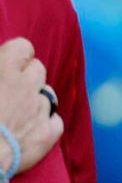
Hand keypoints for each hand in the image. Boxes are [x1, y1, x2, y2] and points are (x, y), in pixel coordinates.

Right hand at [0, 38, 63, 174]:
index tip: (6, 66)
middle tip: (8, 92)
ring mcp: (39, 109)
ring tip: (16, 114)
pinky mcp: (46, 134)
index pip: (22, 48)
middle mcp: (26, 86)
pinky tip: (27, 132)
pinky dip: (44, 125)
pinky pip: (54, 122)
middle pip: (38, 69)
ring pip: (47, 94)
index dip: (15, 56)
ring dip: (35, 101)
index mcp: (3, 70)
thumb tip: (0, 68)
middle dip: (26, 78)